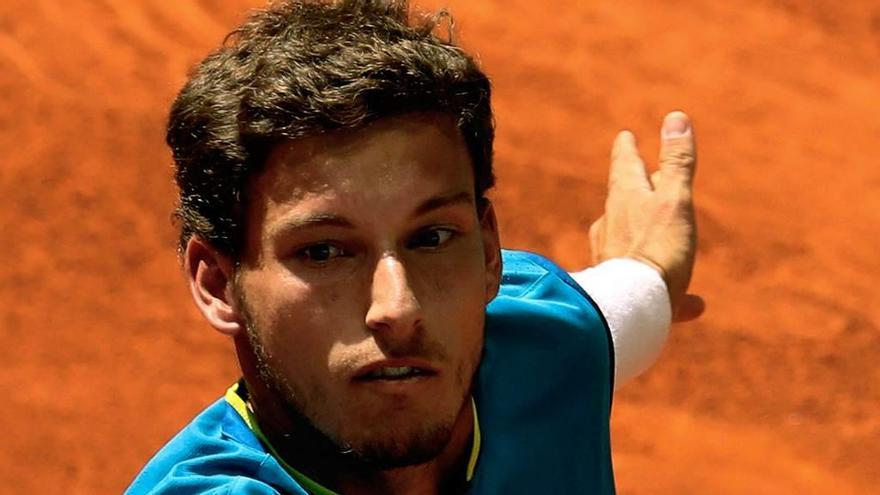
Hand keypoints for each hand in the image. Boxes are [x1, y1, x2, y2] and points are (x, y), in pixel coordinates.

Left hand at [589, 111, 703, 321]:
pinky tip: (695, 306)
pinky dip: (670, 291)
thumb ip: (677, 163)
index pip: (624, 164)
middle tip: (645, 177)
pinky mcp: (620, 292)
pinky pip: (647, 287)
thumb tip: (676, 118)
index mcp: (624, 199)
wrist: (632, 308)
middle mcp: (610, 226)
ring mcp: (611, 260)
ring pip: (632, 243)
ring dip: (650, 238)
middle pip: (624, 202)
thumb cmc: (657, 250)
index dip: (626, 149)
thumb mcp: (674, 200)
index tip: (624, 137)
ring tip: (669, 241)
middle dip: (636, 190)